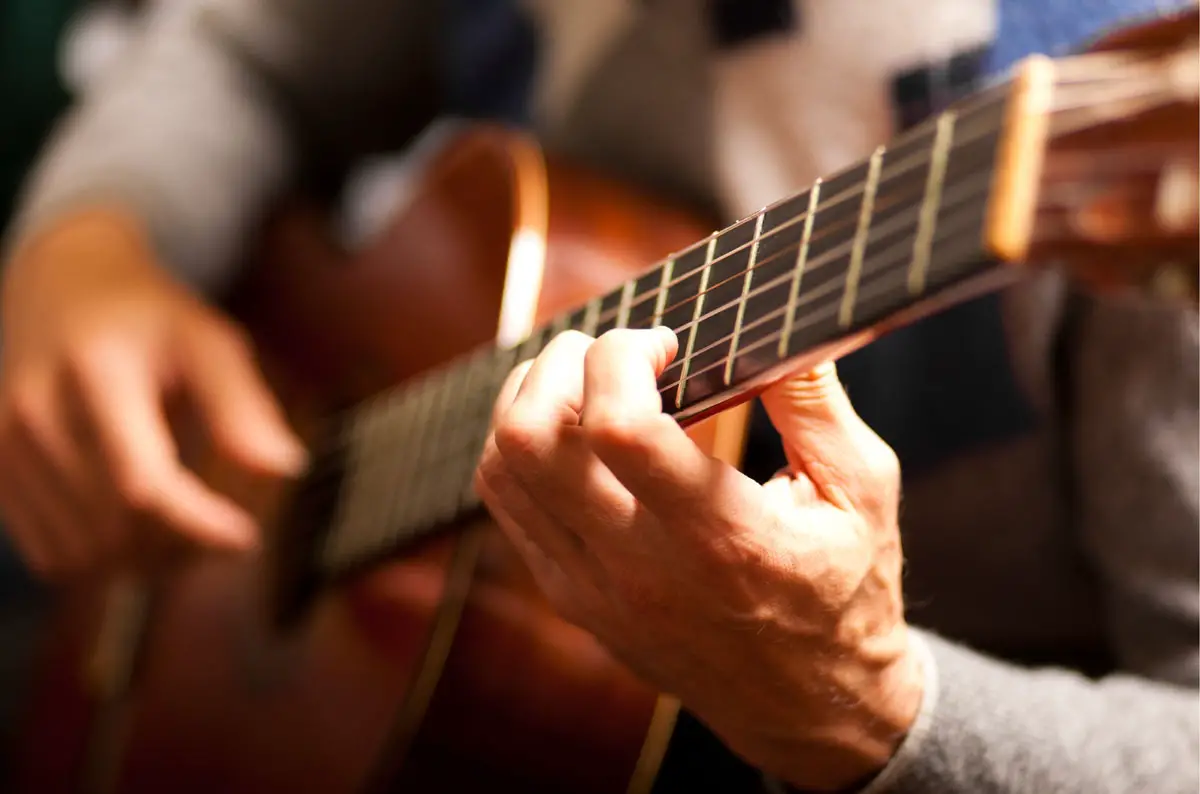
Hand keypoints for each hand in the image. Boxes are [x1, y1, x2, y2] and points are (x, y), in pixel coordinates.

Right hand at [0, 208, 305, 577]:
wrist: (60, 285)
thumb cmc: (150, 316)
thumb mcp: (208, 341)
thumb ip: (242, 405)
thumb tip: (287, 469)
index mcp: (96, 373)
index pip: (142, 482)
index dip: (198, 522)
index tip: (247, 536)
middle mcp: (36, 413)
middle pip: (115, 528)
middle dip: (182, 544)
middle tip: (227, 528)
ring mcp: (6, 447)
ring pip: (83, 554)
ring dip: (144, 560)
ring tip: (189, 526)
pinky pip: (53, 556)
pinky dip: (104, 561)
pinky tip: (142, 529)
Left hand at [475, 327, 922, 790]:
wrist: (810, 708)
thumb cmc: (845, 592)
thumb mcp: (863, 494)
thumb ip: (816, 403)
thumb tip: (772, 324)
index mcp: (725, 539)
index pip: (621, 429)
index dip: (622, 357)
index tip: (665, 343)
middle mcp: (643, 568)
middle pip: (534, 439)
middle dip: (560, 361)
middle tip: (611, 348)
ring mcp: (595, 588)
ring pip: (504, 468)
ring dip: (530, 397)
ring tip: (583, 378)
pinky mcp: (571, 597)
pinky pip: (507, 503)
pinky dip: (521, 447)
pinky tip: (571, 429)